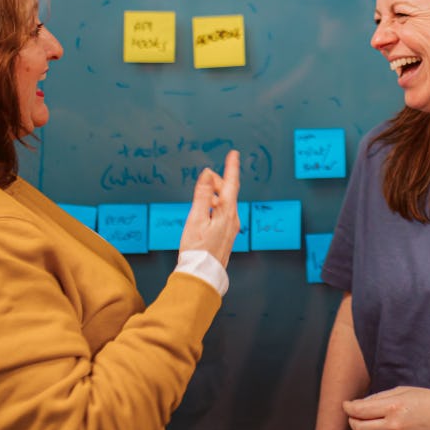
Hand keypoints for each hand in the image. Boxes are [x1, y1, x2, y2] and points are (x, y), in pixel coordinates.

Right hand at [178, 150, 240, 267]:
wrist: (202, 274)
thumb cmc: (197, 249)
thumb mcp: (196, 218)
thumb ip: (202, 195)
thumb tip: (208, 174)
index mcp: (227, 213)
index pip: (232, 184)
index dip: (231, 168)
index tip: (233, 154)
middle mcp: (233, 219)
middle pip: (228, 193)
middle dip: (217, 183)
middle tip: (204, 180)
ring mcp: (232, 228)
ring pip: (225, 203)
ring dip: (215, 196)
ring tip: (201, 200)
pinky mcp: (227, 234)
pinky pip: (223, 213)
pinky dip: (215, 207)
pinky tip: (204, 213)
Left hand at [343, 386, 429, 429]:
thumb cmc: (427, 400)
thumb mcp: (402, 391)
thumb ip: (378, 398)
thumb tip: (358, 404)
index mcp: (394, 407)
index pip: (360, 411)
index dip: (348, 407)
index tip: (346, 405)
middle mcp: (395, 427)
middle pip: (360, 428)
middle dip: (352, 421)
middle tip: (353, 415)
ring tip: (363, 427)